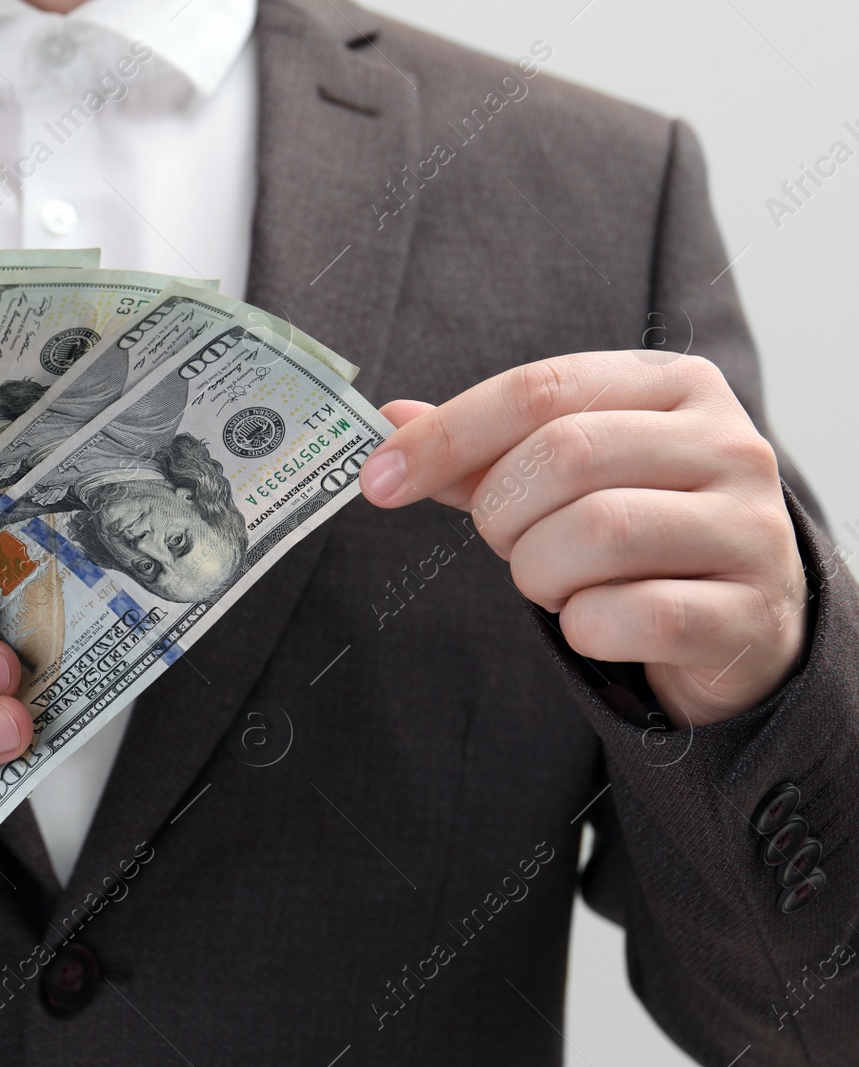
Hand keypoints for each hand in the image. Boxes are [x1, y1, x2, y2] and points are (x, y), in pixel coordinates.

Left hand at [359, 352, 806, 725]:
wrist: (747, 624)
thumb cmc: (637, 534)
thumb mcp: (564, 477)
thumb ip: (483, 449)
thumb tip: (389, 417)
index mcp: (674, 386)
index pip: (539, 387)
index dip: (445, 435)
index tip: (377, 480)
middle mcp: (728, 443)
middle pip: (564, 454)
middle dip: (501, 513)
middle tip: (506, 544)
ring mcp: (751, 528)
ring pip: (598, 531)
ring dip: (540, 572)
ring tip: (556, 583)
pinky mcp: (752, 613)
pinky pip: (633, 615)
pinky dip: (584, 628)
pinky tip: (594, 625)